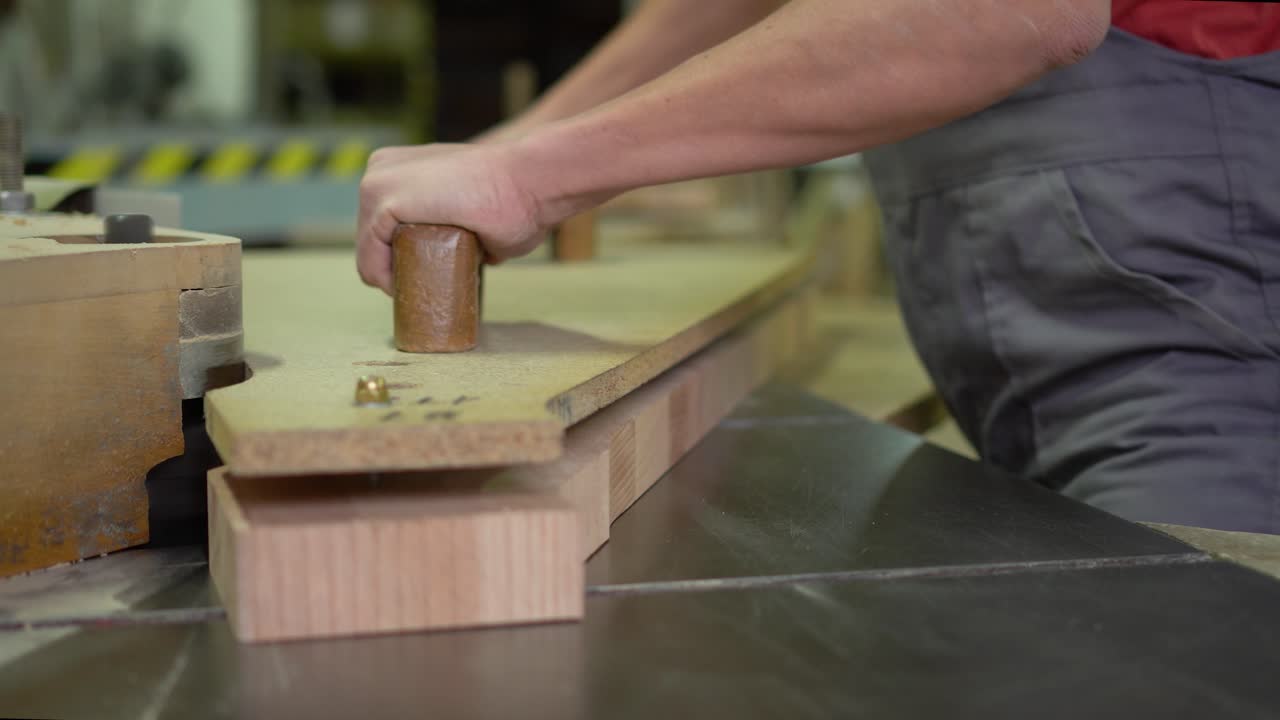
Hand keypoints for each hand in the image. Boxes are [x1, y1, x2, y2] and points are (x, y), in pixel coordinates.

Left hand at [356, 142, 545, 294]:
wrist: (530, 182)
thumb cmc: (516, 198)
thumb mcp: (472, 209)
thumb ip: (457, 223)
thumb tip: (470, 252)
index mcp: (401, 166)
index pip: (381, 224)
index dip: (397, 256)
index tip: (424, 277)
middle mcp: (382, 167)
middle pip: (370, 236)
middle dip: (393, 265)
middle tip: (426, 286)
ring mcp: (378, 181)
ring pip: (368, 249)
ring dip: (390, 274)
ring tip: (421, 287)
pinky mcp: (382, 199)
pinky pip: (369, 257)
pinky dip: (383, 279)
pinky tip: (404, 289)